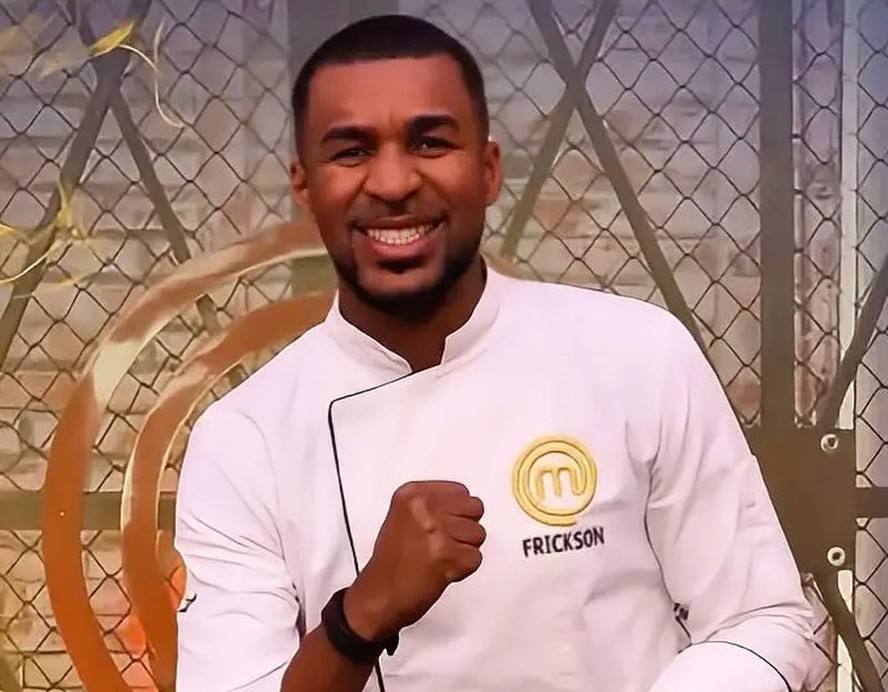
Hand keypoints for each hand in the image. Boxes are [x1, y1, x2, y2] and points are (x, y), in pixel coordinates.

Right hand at [344, 480, 485, 640]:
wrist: (379, 596)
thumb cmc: (392, 561)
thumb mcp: (404, 516)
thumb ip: (433, 504)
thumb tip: (466, 505)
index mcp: (412, 493)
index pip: (461, 491)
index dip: (457, 513)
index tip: (441, 526)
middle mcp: (423, 507)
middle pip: (474, 509)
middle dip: (465, 529)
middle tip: (443, 544)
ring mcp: (435, 531)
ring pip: (478, 534)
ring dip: (464, 550)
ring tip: (438, 558)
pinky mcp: (446, 556)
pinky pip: (476, 558)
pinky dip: (463, 569)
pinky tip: (441, 571)